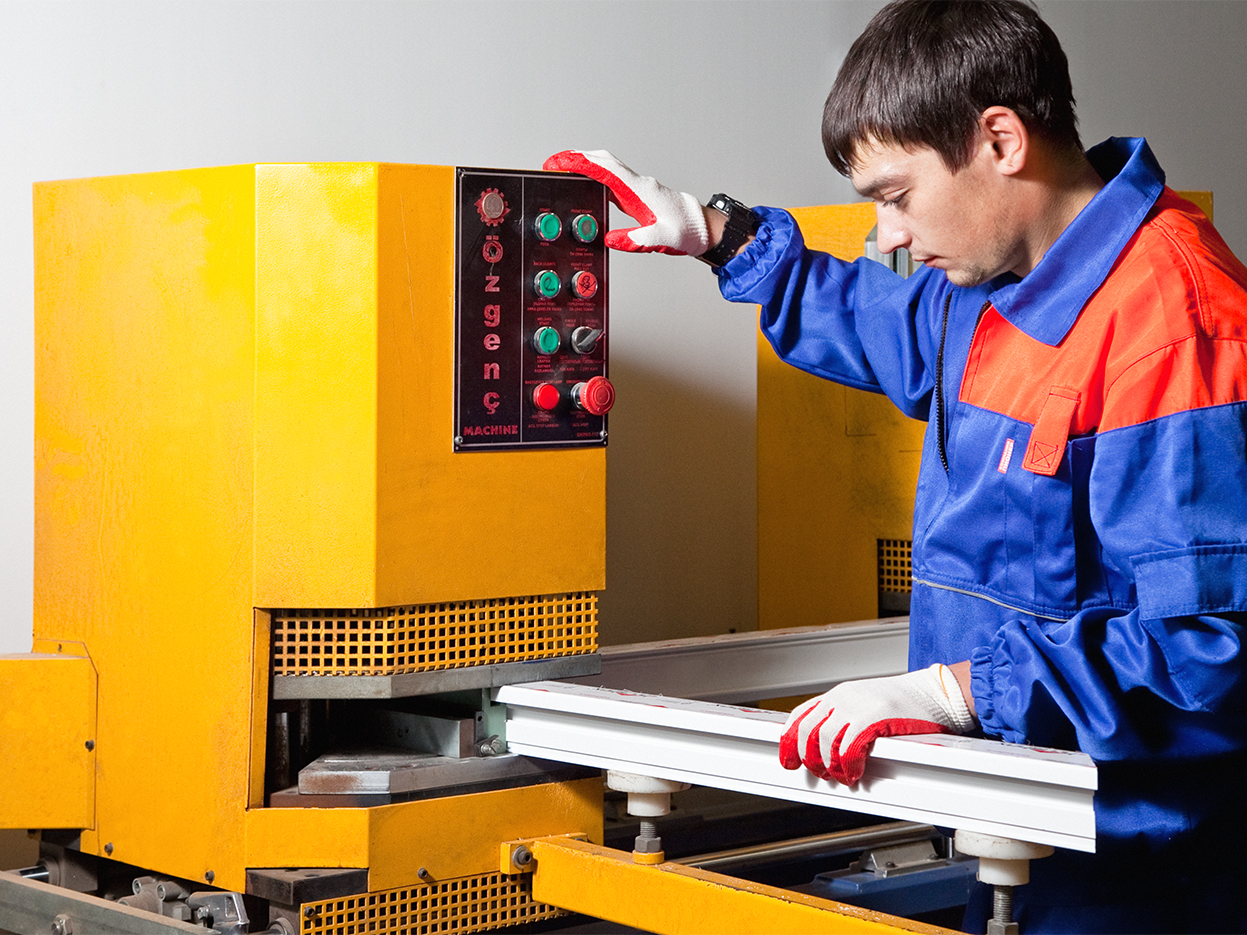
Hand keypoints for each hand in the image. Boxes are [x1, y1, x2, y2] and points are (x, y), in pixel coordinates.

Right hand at [543, 150, 708, 256]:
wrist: (704, 228)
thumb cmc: (688, 231)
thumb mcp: (663, 240)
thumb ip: (637, 240)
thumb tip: (610, 239)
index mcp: (640, 191)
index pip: (604, 171)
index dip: (579, 164)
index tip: (558, 164)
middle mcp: (638, 184)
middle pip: (603, 161)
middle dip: (576, 159)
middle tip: (553, 163)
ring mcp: (638, 186)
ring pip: (607, 166)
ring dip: (585, 164)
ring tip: (564, 168)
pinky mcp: (639, 193)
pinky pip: (612, 177)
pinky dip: (596, 174)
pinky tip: (587, 182)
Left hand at [779, 664, 976, 784]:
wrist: (938, 692)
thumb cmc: (907, 703)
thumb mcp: (867, 704)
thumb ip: (847, 720)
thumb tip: (829, 748)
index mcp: (839, 694)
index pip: (801, 715)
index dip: (789, 740)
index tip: (787, 759)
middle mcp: (843, 698)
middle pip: (807, 731)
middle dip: (808, 758)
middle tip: (820, 774)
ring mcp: (858, 706)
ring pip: (825, 741)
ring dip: (829, 765)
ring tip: (841, 777)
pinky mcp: (875, 718)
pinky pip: (850, 746)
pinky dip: (848, 764)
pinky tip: (855, 773)